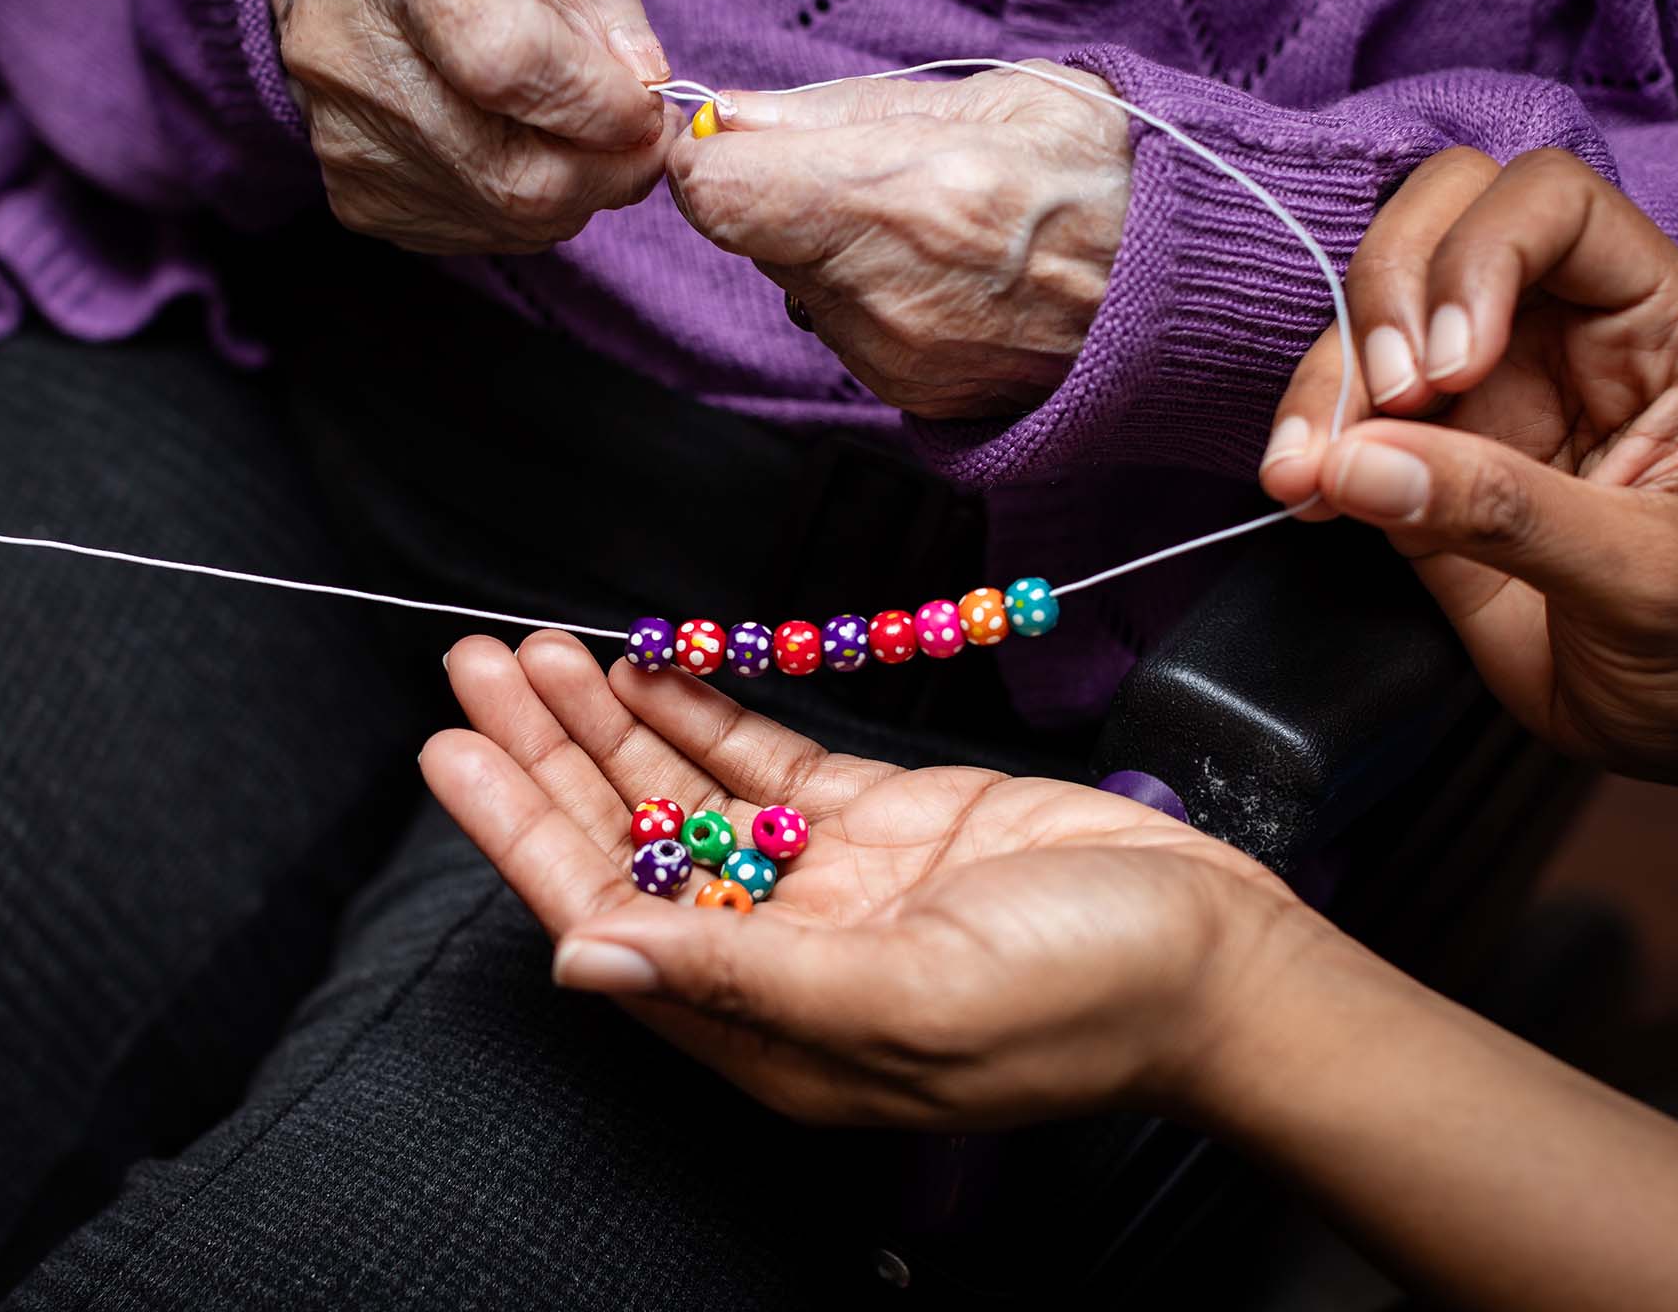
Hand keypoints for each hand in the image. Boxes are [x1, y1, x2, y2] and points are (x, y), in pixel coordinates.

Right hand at [271, 0, 676, 252]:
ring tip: (582, 132)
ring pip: (504, 218)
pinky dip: (526, 208)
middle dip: (609, 171)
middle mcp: (353, 65)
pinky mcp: (356, 195)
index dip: (598, 101)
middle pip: (512, 175)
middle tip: (643, 136)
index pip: (507, 65)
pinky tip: (522, 150)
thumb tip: (645, 78)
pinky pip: (475, 231)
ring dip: (575, 193)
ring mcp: (349, 144)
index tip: (648, 101)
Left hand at [419, 631, 1310, 1127]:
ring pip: (688, 795)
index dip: (522, 834)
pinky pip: (769, 760)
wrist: (1222, 956)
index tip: (455, 752)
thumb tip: (585, 961)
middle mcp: (778, 955)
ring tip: (537, 652)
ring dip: (613, 723)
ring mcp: (829, 884)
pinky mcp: (882, 823)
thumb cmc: (1086, 998)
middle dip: (547, 756)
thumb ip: (743, 978)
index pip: (606, 918)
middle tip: (473, 668)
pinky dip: (710, 711)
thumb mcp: (908, 995)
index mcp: (765, 1025)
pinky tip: (653, 664)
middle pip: (630, 845)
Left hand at [665, 62, 1131, 418]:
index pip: (717, 195)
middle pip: (751, 240)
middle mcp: (892, 296)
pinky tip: (946, 276)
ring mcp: (899, 360)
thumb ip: (835, 111)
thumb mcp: (987, 97)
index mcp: (909, 199)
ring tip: (931, 226)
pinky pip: (842, 332)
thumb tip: (726, 119)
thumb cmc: (1106, 175)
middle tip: (877, 175)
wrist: (1189, 293)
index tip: (741, 143)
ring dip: (832, 250)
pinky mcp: (912, 399)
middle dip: (787, 198)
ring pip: (795, 287)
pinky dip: (871, 299)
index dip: (713, 161)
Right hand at [1261, 148, 1677, 787]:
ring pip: (1372, 318)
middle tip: (1385, 397)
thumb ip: (1507, 512)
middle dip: (1384, 292)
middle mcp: (1561, 339)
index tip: (1452, 368)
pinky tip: (1303, 493)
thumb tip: (1357, 463)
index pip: (1556, 205)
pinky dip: (1305, 445)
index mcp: (1657, 328)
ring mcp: (1482, 399)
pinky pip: (1341, 420)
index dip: (1483, 252)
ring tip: (1304, 472)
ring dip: (1325, 379)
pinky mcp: (1417, 465)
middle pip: (1443, 221)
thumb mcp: (1649, 578)